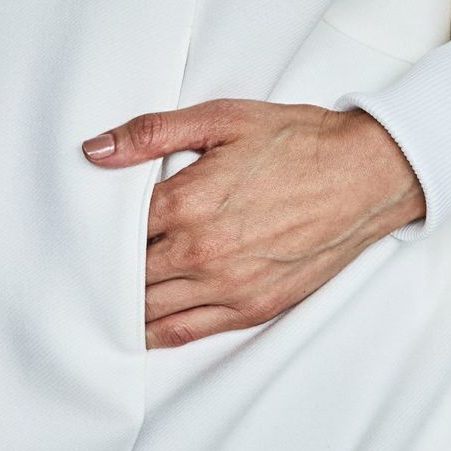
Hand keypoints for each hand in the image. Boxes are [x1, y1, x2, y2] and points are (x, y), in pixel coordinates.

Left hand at [82, 99, 424, 348]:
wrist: (367, 175)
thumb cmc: (299, 143)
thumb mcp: (222, 119)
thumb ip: (153, 134)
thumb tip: (95, 150)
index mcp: (188, 202)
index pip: (115, 230)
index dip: (95, 231)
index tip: (83, 230)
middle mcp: (202, 251)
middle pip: (127, 274)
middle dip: (104, 269)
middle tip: (85, 265)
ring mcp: (229, 285)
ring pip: (150, 308)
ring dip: (124, 303)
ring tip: (104, 297)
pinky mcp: (253, 307)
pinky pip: (187, 331)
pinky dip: (157, 331)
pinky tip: (141, 327)